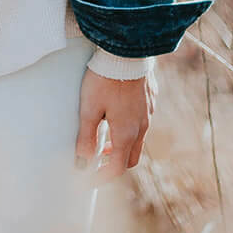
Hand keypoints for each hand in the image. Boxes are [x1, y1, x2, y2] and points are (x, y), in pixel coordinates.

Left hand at [74, 67, 156, 182]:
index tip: (88, 181)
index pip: (117, 167)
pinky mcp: (150, 101)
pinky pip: (141, 123)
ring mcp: (148, 114)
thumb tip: (81, 162)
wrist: (128, 52)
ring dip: (121, 147)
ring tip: (103, 140)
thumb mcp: (89, 109)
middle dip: (114, 164)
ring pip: (137, 140)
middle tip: (97, 162)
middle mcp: (141, 127)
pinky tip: (115, 116)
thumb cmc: (105, 79)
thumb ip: (86, 137)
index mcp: (126, 133)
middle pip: (131, 158)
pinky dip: (128, 130)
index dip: (101, 178)